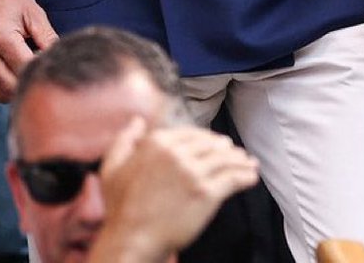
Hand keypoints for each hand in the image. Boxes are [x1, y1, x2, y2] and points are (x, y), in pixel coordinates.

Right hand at [0, 0, 57, 101]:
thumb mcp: (34, 13)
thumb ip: (47, 38)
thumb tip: (59, 58)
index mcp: (0, 36)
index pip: (24, 68)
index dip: (40, 71)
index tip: (50, 67)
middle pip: (9, 85)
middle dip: (27, 84)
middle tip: (40, 75)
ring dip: (13, 92)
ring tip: (27, 79)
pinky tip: (11, 82)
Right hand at [88, 117, 259, 261]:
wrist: (131, 241)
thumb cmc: (121, 209)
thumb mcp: (112, 168)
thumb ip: (125, 140)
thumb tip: (137, 121)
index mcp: (158, 143)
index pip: (191, 133)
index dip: (206, 138)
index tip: (214, 142)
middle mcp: (177, 153)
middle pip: (211, 144)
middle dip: (225, 148)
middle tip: (235, 152)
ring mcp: (193, 172)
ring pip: (224, 159)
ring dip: (240, 160)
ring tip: (248, 163)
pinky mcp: (206, 193)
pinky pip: (232, 179)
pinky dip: (245, 176)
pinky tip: (251, 177)